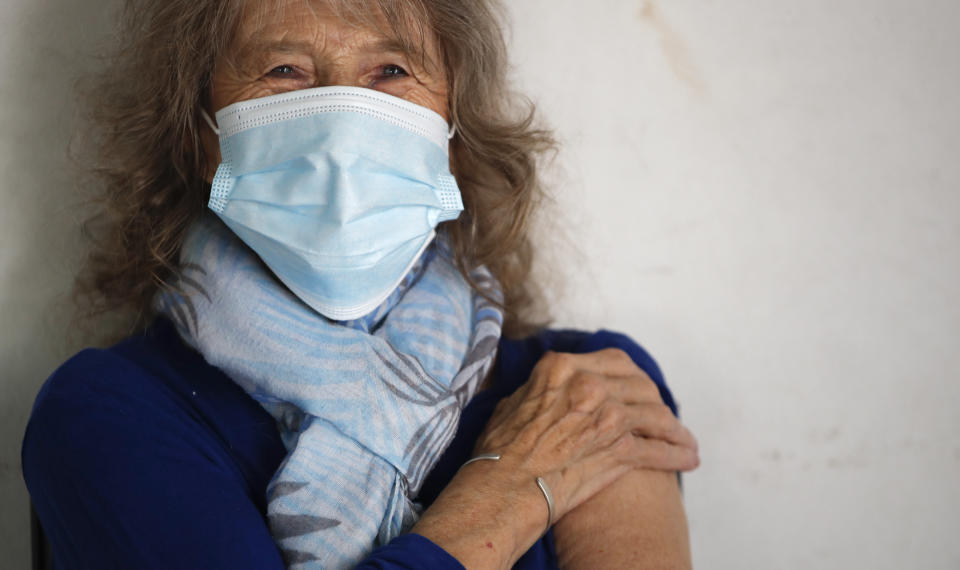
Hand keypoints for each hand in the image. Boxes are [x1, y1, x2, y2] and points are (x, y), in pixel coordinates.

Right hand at [473, 348, 698, 522]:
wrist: (501, 488)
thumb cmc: (499, 451)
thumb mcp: (514, 402)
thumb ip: (542, 390)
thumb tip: (548, 391)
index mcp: (563, 367)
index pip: (615, 362)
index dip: (632, 378)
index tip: (640, 390)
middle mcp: (589, 384)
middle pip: (641, 385)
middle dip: (656, 403)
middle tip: (664, 418)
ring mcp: (607, 415)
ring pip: (655, 415)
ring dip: (675, 430)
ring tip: (685, 442)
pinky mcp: (619, 449)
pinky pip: (658, 449)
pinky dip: (676, 454)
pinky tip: (687, 460)